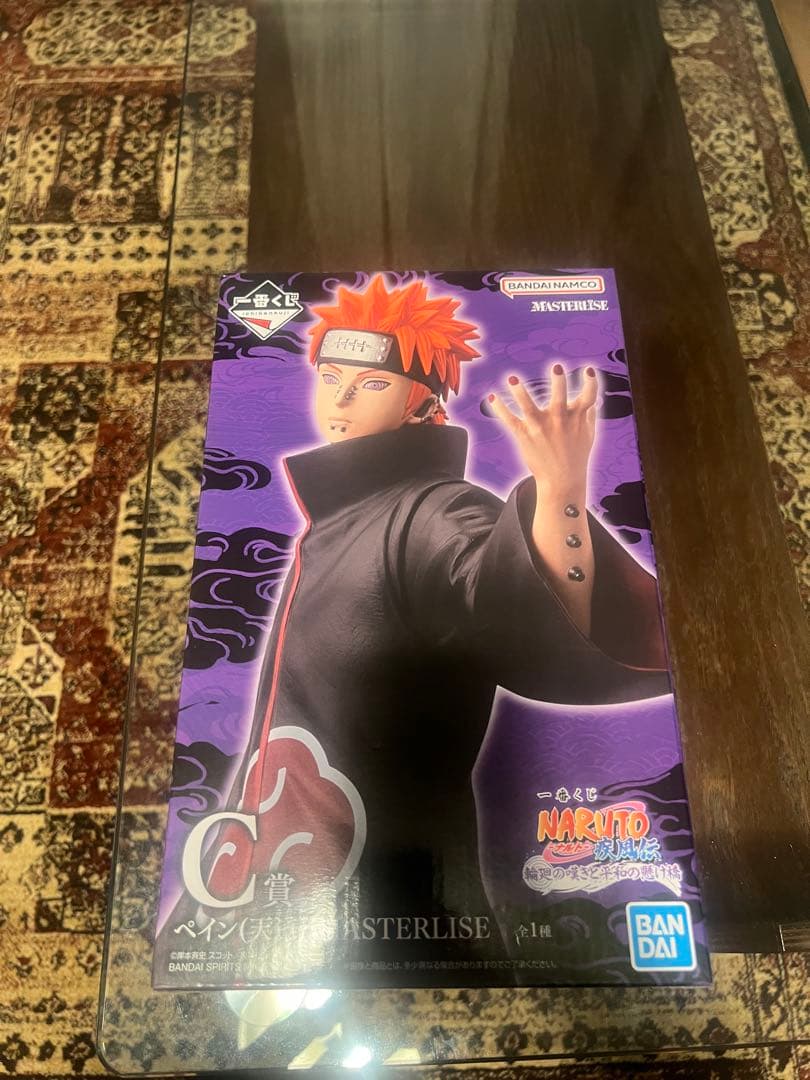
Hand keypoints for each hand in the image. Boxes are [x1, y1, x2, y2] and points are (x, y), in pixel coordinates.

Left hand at [489, 364, 597, 501]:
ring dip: (520, 392)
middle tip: (556, 367)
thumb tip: (593, 400)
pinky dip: (499, 409)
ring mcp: (541, 428)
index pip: (588, 396)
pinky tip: (491, 397)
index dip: (591, 383)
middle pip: (559, 398)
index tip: (589, 371)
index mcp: (576, 417)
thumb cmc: (576, 456)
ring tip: (513, 379)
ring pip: (528, 407)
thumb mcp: (588, 435)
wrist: (562, 481)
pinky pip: (510, 420)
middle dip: (558, 382)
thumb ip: (589, 415)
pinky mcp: (525, 436)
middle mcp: (559, 420)